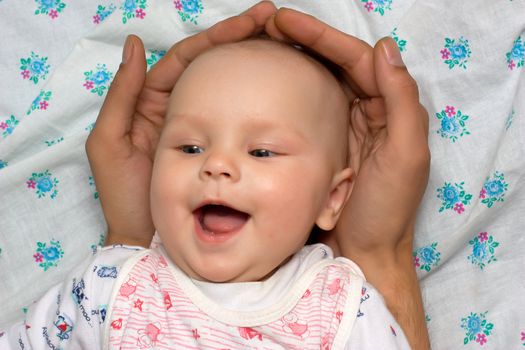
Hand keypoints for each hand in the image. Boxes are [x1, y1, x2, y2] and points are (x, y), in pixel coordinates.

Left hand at [86, 1, 276, 246]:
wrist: (145, 239)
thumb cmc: (125, 195)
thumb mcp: (109, 143)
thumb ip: (121, 96)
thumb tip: (136, 44)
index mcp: (151, 101)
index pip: (188, 57)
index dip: (217, 37)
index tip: (251, 21)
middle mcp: (178, 108)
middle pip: (210, 65)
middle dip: (239, 40)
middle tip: (272, 21)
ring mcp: (200, 128)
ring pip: (225, 87)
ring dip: (248, 64)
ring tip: (279, 44)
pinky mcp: (217, 149)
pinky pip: (234, 118)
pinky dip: (250, 100)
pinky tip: (271, 87)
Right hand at [266, 9, 429, 348]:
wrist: (363, 253)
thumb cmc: (386, 210)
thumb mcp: (405, 156)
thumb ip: (401, 102)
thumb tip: (384, 48)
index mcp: (387, 109)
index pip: (355, 59)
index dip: (322, 37)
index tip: (286, 22)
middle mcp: (364, 112)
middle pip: (333, 64)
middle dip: (302, 40)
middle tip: (266, 25)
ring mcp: (340, 128)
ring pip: (316, 82)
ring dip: (292, 60)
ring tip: (261, 44)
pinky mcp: (319, 145)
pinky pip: (303, 110)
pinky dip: (287, 92)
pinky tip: (267, 83)